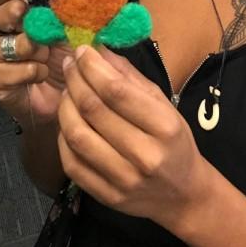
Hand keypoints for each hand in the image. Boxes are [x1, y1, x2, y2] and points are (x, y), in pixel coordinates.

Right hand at [0, 0, 71, 124]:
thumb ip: (69, 11)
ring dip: (39, 52)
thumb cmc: (61, 55)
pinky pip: (18, 69)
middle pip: (8, 11)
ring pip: (16, 43)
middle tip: (50, 33)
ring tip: (46, 58)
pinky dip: (36, 72)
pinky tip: (40, 74)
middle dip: (35, 21)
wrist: (56, 95)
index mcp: (10, 6)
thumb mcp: (70, 29)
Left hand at [58, 45, 209, 229]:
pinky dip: (63, 136)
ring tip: (67, 91)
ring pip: (77, 135)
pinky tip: (68, 121)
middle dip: (75, 80)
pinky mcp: (105, 196)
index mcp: (164, 126)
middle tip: (70, 65)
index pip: (116, 91)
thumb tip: (99, 50)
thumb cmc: (174, 141)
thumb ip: (130, 77)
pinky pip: (71, 162)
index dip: (92, 68)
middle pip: (93, 110)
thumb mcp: (163, 103)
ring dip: (64, 106)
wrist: (182, 193)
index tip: (82, 52)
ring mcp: (123, 179)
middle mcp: (144, 155)